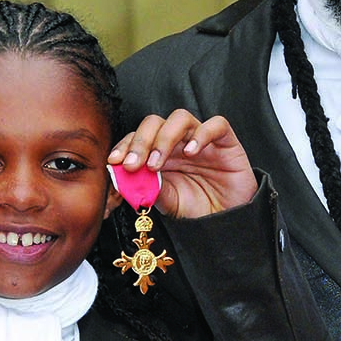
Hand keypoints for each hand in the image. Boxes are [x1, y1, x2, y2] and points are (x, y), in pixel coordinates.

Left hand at [109, 111, 254, 216]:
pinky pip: (216, 124)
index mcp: (160, 153)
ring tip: (157, 164)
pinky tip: (191, 152)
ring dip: (164, 138)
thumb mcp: (166, 201)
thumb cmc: (197, 208)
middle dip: (140, 142)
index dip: (125, 146)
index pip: (138, 138)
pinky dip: (202, 135)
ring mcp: (201, 139)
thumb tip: (124, 178)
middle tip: (134, 165)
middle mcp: (178, 142)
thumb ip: (148, 188)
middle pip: (154, 123)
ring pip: (180, 118)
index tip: (115, 162)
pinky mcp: (226, 141)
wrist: (226, 222)